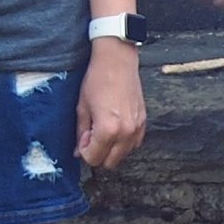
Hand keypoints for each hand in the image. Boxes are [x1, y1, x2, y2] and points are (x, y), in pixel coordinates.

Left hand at [75, 39, 147, 169]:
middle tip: (91, 137)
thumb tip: (79, 150)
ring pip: (123, 155)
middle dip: (97, 154)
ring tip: (104, 131)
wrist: (117, 61)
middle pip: (110, 162)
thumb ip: (81, 132)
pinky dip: (124, 142)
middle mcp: (126, 132)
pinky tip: (116, 129)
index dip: (84, 151)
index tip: (82, 138)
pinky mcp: (144, 121)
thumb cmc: (98, 80)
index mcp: (108, 129)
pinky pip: (134, 143)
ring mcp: (137, 128)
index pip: (93, 158)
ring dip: (111, 149)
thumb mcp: (82, 108)